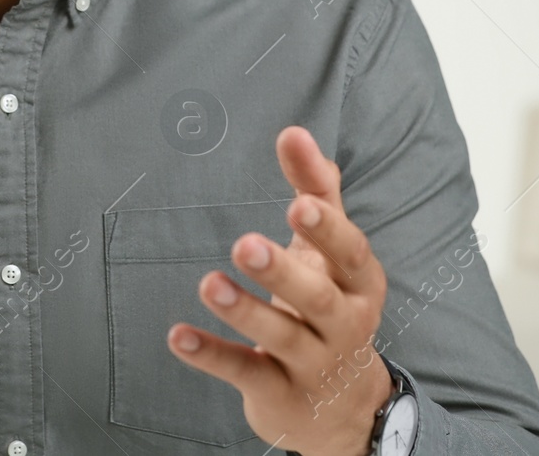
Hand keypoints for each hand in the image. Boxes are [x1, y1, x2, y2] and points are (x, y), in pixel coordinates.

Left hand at [167, 127, 391, 455]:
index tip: (297, 204)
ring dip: (245, 311)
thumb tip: (294, 131)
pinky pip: (244, 371)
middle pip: (316, 299)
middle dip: (283, 271)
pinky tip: (178, 336)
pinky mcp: (278, 391)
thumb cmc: (332, 304)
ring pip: (281, 336)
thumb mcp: (330, 250)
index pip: (349, 253)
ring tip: (210, 284)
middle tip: (245, 244)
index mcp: (359, 283)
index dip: (326, 230)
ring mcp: (312, 362)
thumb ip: (316, 189)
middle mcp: (344, 324)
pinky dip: (212, 354)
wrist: (344, 406)